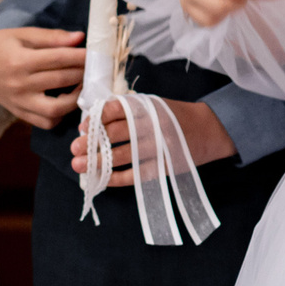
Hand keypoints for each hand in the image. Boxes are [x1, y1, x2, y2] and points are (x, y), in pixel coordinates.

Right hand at [0, 25, 85, 127]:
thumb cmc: (1, 45)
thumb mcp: (23, 34)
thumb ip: (52, 37)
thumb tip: (80, 37)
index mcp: (20, 60)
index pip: (58, 58)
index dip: (80, 56)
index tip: (94, 53)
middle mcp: (19, 84)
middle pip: (60, 80)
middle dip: (82, 72)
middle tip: (93, 67)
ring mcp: (20, 102)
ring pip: (56, 108)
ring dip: (75, 98)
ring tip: (82, 86)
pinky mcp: (20, 113)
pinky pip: (45, 122)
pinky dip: (60, 115)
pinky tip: (66, 101)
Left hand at [68, 95, 235, 184]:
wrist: (210, 129)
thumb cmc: (173, 116)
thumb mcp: (152, 105)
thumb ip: (126, 111)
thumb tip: (92, 124)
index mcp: (147, 106)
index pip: (115, 110)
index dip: (95, 120)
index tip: (82, 129)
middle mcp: (153, 125)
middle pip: (116, 134)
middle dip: (91, 143)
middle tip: (74, 150)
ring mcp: (160, 147)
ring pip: (123, 156)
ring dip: (98, 162)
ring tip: (79, 166)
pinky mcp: (166, 166)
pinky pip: (137, 175)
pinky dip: (118, 178)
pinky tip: (102, 180)